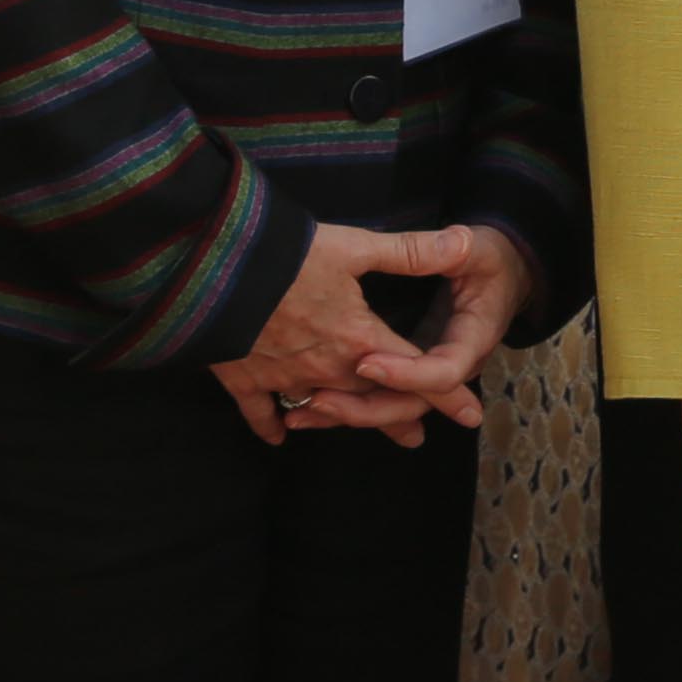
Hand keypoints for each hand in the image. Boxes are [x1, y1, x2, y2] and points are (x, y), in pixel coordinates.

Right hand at [205, 219, 523, 447]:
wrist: (211, 270)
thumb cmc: (286, 255)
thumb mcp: (354, 247)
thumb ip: (409, 251)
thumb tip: (462, 243)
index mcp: (360, 338)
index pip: (416, 371)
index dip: (447, 393)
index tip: (470, 412)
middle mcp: (327, 368)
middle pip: (371, 399)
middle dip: (395, 417)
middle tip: (414, 438)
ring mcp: (284, 377)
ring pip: (323, 408)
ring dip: (343, 421)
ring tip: (359, 433)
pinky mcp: (245, 378)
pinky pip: (261, 411)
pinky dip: (271, 424)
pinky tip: (279, 436)